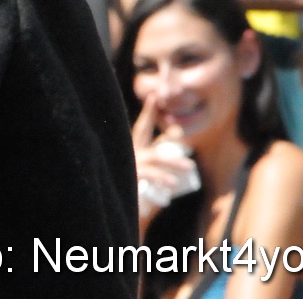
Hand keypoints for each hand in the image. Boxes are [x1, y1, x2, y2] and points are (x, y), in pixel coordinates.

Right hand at [130, 96, 197, 226]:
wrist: (112, 206)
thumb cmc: (133, 192)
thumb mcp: (146, 177)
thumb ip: (160, 170)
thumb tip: (182, 164)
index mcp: (133, 148)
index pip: (142, 126)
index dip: (148, 111)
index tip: (154, 96)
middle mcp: (130, 151)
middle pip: (144, 132)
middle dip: (154, 121)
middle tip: (176, 125)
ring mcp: (130, 163)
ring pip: (155, 156)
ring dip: (174, 162)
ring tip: (190, 167)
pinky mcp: (130, 176)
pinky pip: (149, 174)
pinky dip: (162, 178)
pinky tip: (174, 184)